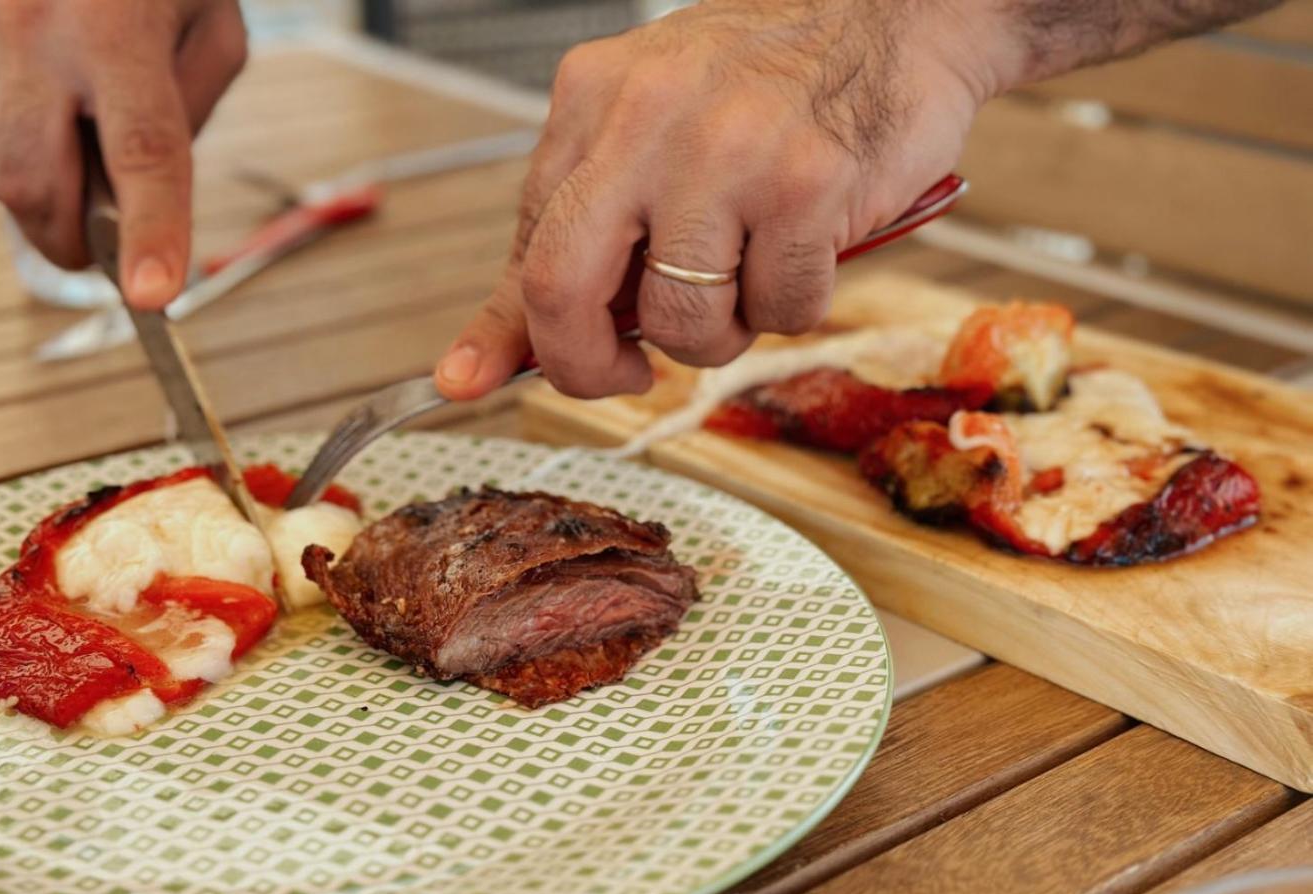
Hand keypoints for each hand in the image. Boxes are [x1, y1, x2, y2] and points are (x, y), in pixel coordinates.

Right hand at [0, 0, 246, 307]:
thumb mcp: (212, 22)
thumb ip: (193, 109)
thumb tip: (145, 190)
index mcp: (115, 26)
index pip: (140, 150)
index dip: (150, 230)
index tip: (152, 295)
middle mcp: (31, 32)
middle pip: (39, 184)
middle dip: (76, 243)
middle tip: (114, 255)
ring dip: (47, 202)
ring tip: (84, 163)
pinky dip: (19, 159)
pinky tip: (51, 125)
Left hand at [435, 0, 997, 399]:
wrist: (897, 9)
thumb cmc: (770, 79)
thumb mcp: (651, 126)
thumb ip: (581, 233)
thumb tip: (477, 367)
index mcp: (590, 100)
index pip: (526, 245)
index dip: (531, 330)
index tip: (529, 370)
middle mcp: (645, 119)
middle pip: (561, 289)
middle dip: (583, 366)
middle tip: (625, 376)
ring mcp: (727, 151)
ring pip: (682, 321)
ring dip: (718, 336)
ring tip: (750, 279)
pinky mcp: (807, 184)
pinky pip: (780, 310)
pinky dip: (796, 304)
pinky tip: (810, 247)